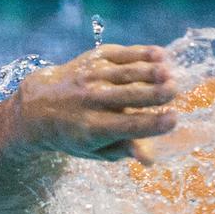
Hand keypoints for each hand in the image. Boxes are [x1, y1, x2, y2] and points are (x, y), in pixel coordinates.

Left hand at [15, 44, 177, 162]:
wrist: (39, 105)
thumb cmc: (75, 134)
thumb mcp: (96, 150)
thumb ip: (124, 150)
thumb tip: (150, 160)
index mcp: (92, 129)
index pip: (127, 126)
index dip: (152, 123)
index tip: (174, 119)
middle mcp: (90, 100)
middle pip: (127, 96)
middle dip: (152, 93)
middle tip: (175, 90)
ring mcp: (91, 76)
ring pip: (124, 73)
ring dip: (148, 71)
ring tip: (169, 72)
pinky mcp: (93, 58)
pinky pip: (119, 54)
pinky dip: (140, 53)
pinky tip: (161, 55)